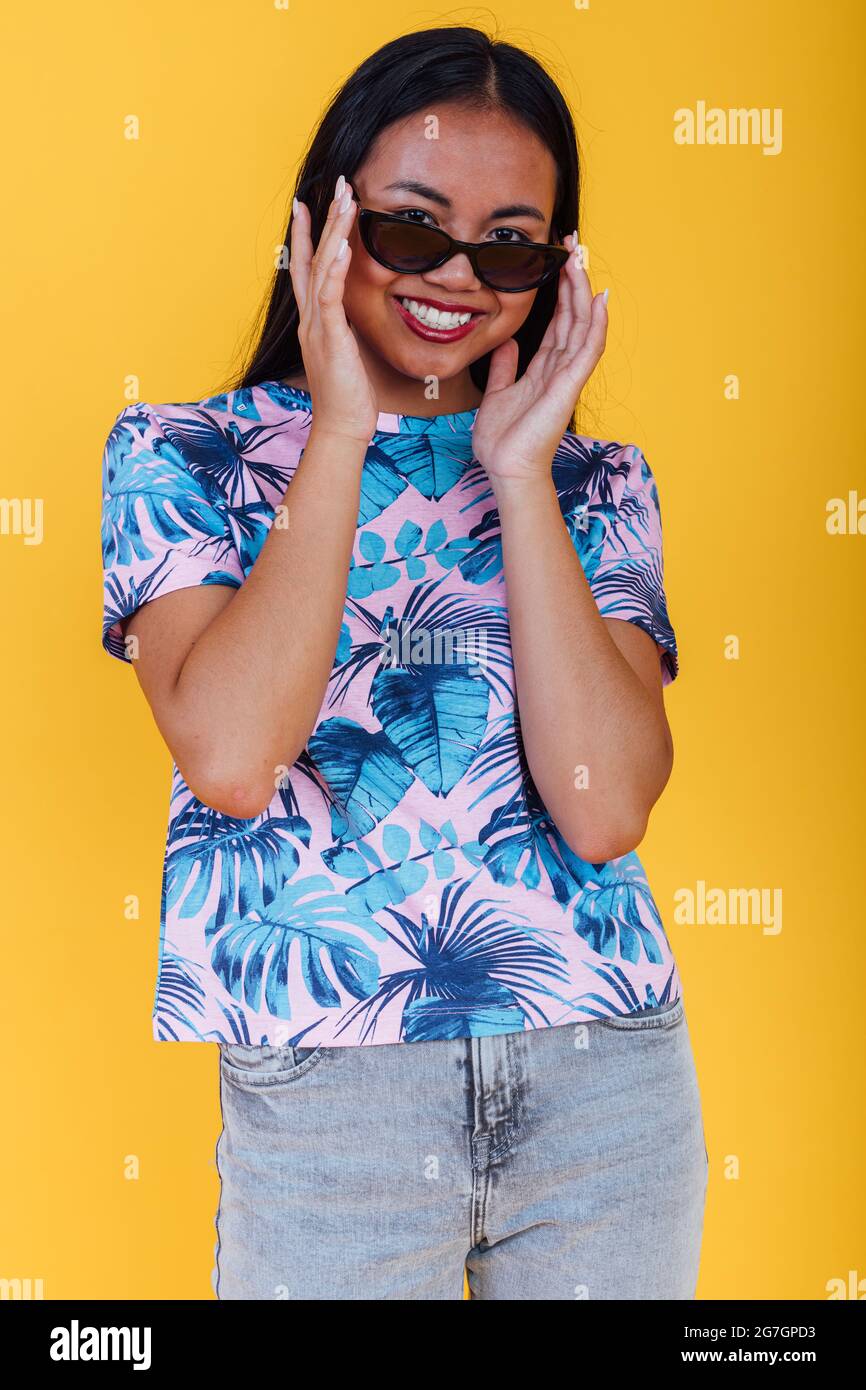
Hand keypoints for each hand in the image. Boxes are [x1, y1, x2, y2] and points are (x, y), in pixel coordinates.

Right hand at [290, 177, 378, 445]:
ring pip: (322, 269)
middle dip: (323, 219)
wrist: (342, 427)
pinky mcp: (330, 339)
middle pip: (313, 259)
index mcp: (314, 321)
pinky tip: (343, 246)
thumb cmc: (348, 396)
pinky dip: (336, 270)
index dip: (304, 235)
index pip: (306, 269)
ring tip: (345, 200)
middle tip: (336, 184)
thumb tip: (352, 313)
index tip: (307, 204)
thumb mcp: (347, 352)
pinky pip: (331, 298)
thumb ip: (345, 327)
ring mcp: (317, 327)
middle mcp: (310, 318)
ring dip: (333, 232)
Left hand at [471, 235, 607, 487]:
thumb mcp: (496, 395)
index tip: (559, 260)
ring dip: (583, 292)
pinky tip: (598, 299)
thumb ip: (503, 369)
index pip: (558, 322)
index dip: (560, 291)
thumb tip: (506, 343)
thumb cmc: (504, 441)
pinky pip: (587, 350)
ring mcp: (567, 378)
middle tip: (573, 245)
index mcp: (544, 370)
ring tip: (582, 260)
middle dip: (574, 280)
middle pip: (574, 317)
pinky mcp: (567, 388)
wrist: (506, 470)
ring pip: (582, 326)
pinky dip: (595, 324)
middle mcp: (560, 370)